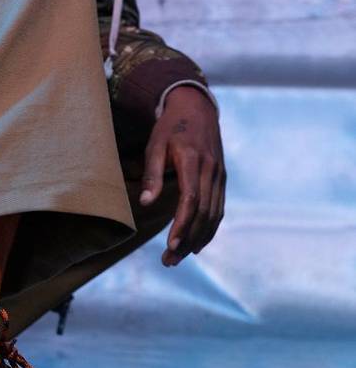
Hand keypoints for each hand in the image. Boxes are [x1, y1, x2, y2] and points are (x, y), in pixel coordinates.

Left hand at [139, 86, 225, 265]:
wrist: (197, 107)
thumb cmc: (170, 126)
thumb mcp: (155, 145)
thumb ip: (151, 174)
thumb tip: (145, 204)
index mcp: (193, 161)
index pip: (191, 200)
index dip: (182, 225)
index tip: (170, 244)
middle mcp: (211, 170)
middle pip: (203, 213)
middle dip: (187, 240)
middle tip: (169, 261)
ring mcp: (219, 176)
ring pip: (213, 215)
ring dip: (197, 239)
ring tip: (178, 258)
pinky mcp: (221, 179)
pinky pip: (219, 209)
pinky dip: (209, 229)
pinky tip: (196, 244)